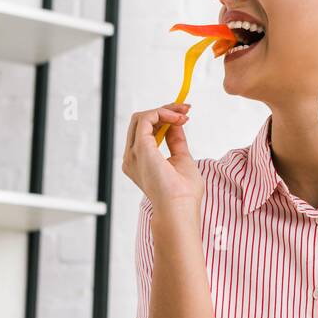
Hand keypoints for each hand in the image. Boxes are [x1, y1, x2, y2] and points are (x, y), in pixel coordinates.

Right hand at [121, 102, 204, 222]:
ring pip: (141, 118)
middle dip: (165, 111)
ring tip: (184, 113)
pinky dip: (162, 113)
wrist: (180, 207)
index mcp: (140, 162)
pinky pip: (145, 118)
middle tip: (186, 109)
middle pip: (141, 122)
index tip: (184, 114)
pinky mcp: (140, 148)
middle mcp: (132, 157)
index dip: (164, 119)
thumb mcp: (181, 159)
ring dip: (165, 110)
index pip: (145, 131)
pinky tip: (177, 118)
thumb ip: (176, 141)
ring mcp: (133, 153)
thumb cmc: (183, 193)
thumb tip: (176, 123)